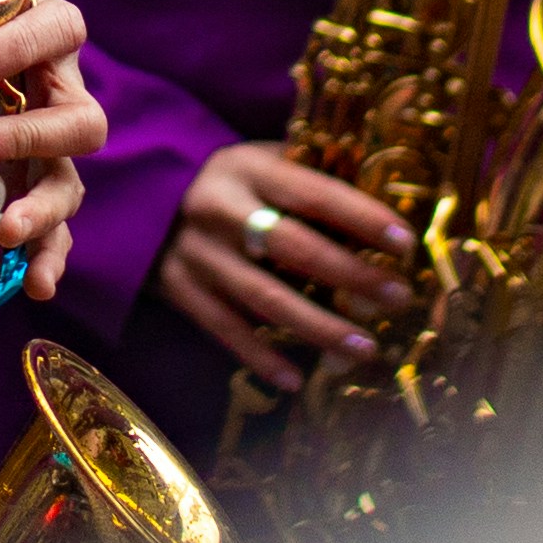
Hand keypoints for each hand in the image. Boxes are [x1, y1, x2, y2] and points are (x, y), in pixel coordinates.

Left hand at [0, 0, 105, 297]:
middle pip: (79, 119)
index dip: (23, 45)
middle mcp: (60, 97)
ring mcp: (52, 155)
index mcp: (43, 38)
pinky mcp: (37, 198)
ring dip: (40, 207)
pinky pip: (57, 234)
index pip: (59, 28)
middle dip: (26, 137)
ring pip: (70, 182)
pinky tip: (35, 284)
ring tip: (5, 230)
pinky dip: (47, 258)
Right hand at [154, 144, 419, 398]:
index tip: (405, 242)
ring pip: (264, 298)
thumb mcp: (260, 161)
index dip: (362, 217)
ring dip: (319, 326)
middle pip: (294, 247)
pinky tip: (296, 381)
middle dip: (352, 275)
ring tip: (366, 348)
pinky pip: (224, 329)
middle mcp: (219, 208)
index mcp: (248, 168)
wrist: (137, 195)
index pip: (314, 192)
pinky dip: (260, 357)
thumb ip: (310, 175)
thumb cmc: (226, 181)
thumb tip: (390, 198)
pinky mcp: (176, 287)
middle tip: (398, 298)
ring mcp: (195, 251)